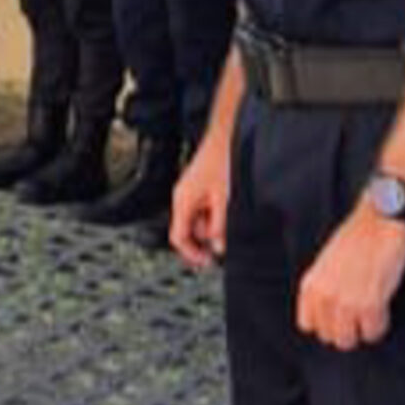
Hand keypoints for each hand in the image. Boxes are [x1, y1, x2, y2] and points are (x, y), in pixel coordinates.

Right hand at [170, 136, 230, 268]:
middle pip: (187, 232)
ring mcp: (187, 194)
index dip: (191, 253)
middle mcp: (181, 199)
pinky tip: (222, 208)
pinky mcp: (195, 191)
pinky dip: (211, 216)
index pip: (178, 237)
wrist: (222, 141)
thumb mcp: (224, 200)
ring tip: (226, 216)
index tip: (205, 262)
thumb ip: (219, 226)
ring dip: (210, 227)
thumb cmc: (221, 164)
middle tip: (219, 250)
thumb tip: (218, 247)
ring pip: (195, 222)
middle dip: (203, 240)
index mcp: (183, 202)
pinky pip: (200, 212)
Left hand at [295, 205, 404, 350]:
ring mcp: (346, 302)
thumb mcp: (327, 262)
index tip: (339, 317)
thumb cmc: (357, 238)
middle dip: (347, 329)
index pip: (308, 325)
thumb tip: (328, 312)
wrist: (380, 222)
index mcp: (311, 285)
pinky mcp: (370, 304)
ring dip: (362, 331)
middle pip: (329, 337)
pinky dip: (380, 326)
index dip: (326, 323)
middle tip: (359, 315)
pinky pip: (373, 333)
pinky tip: (383, 309)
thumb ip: (323, 287)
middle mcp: (324, 296)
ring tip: (370, 314)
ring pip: (349, 341)